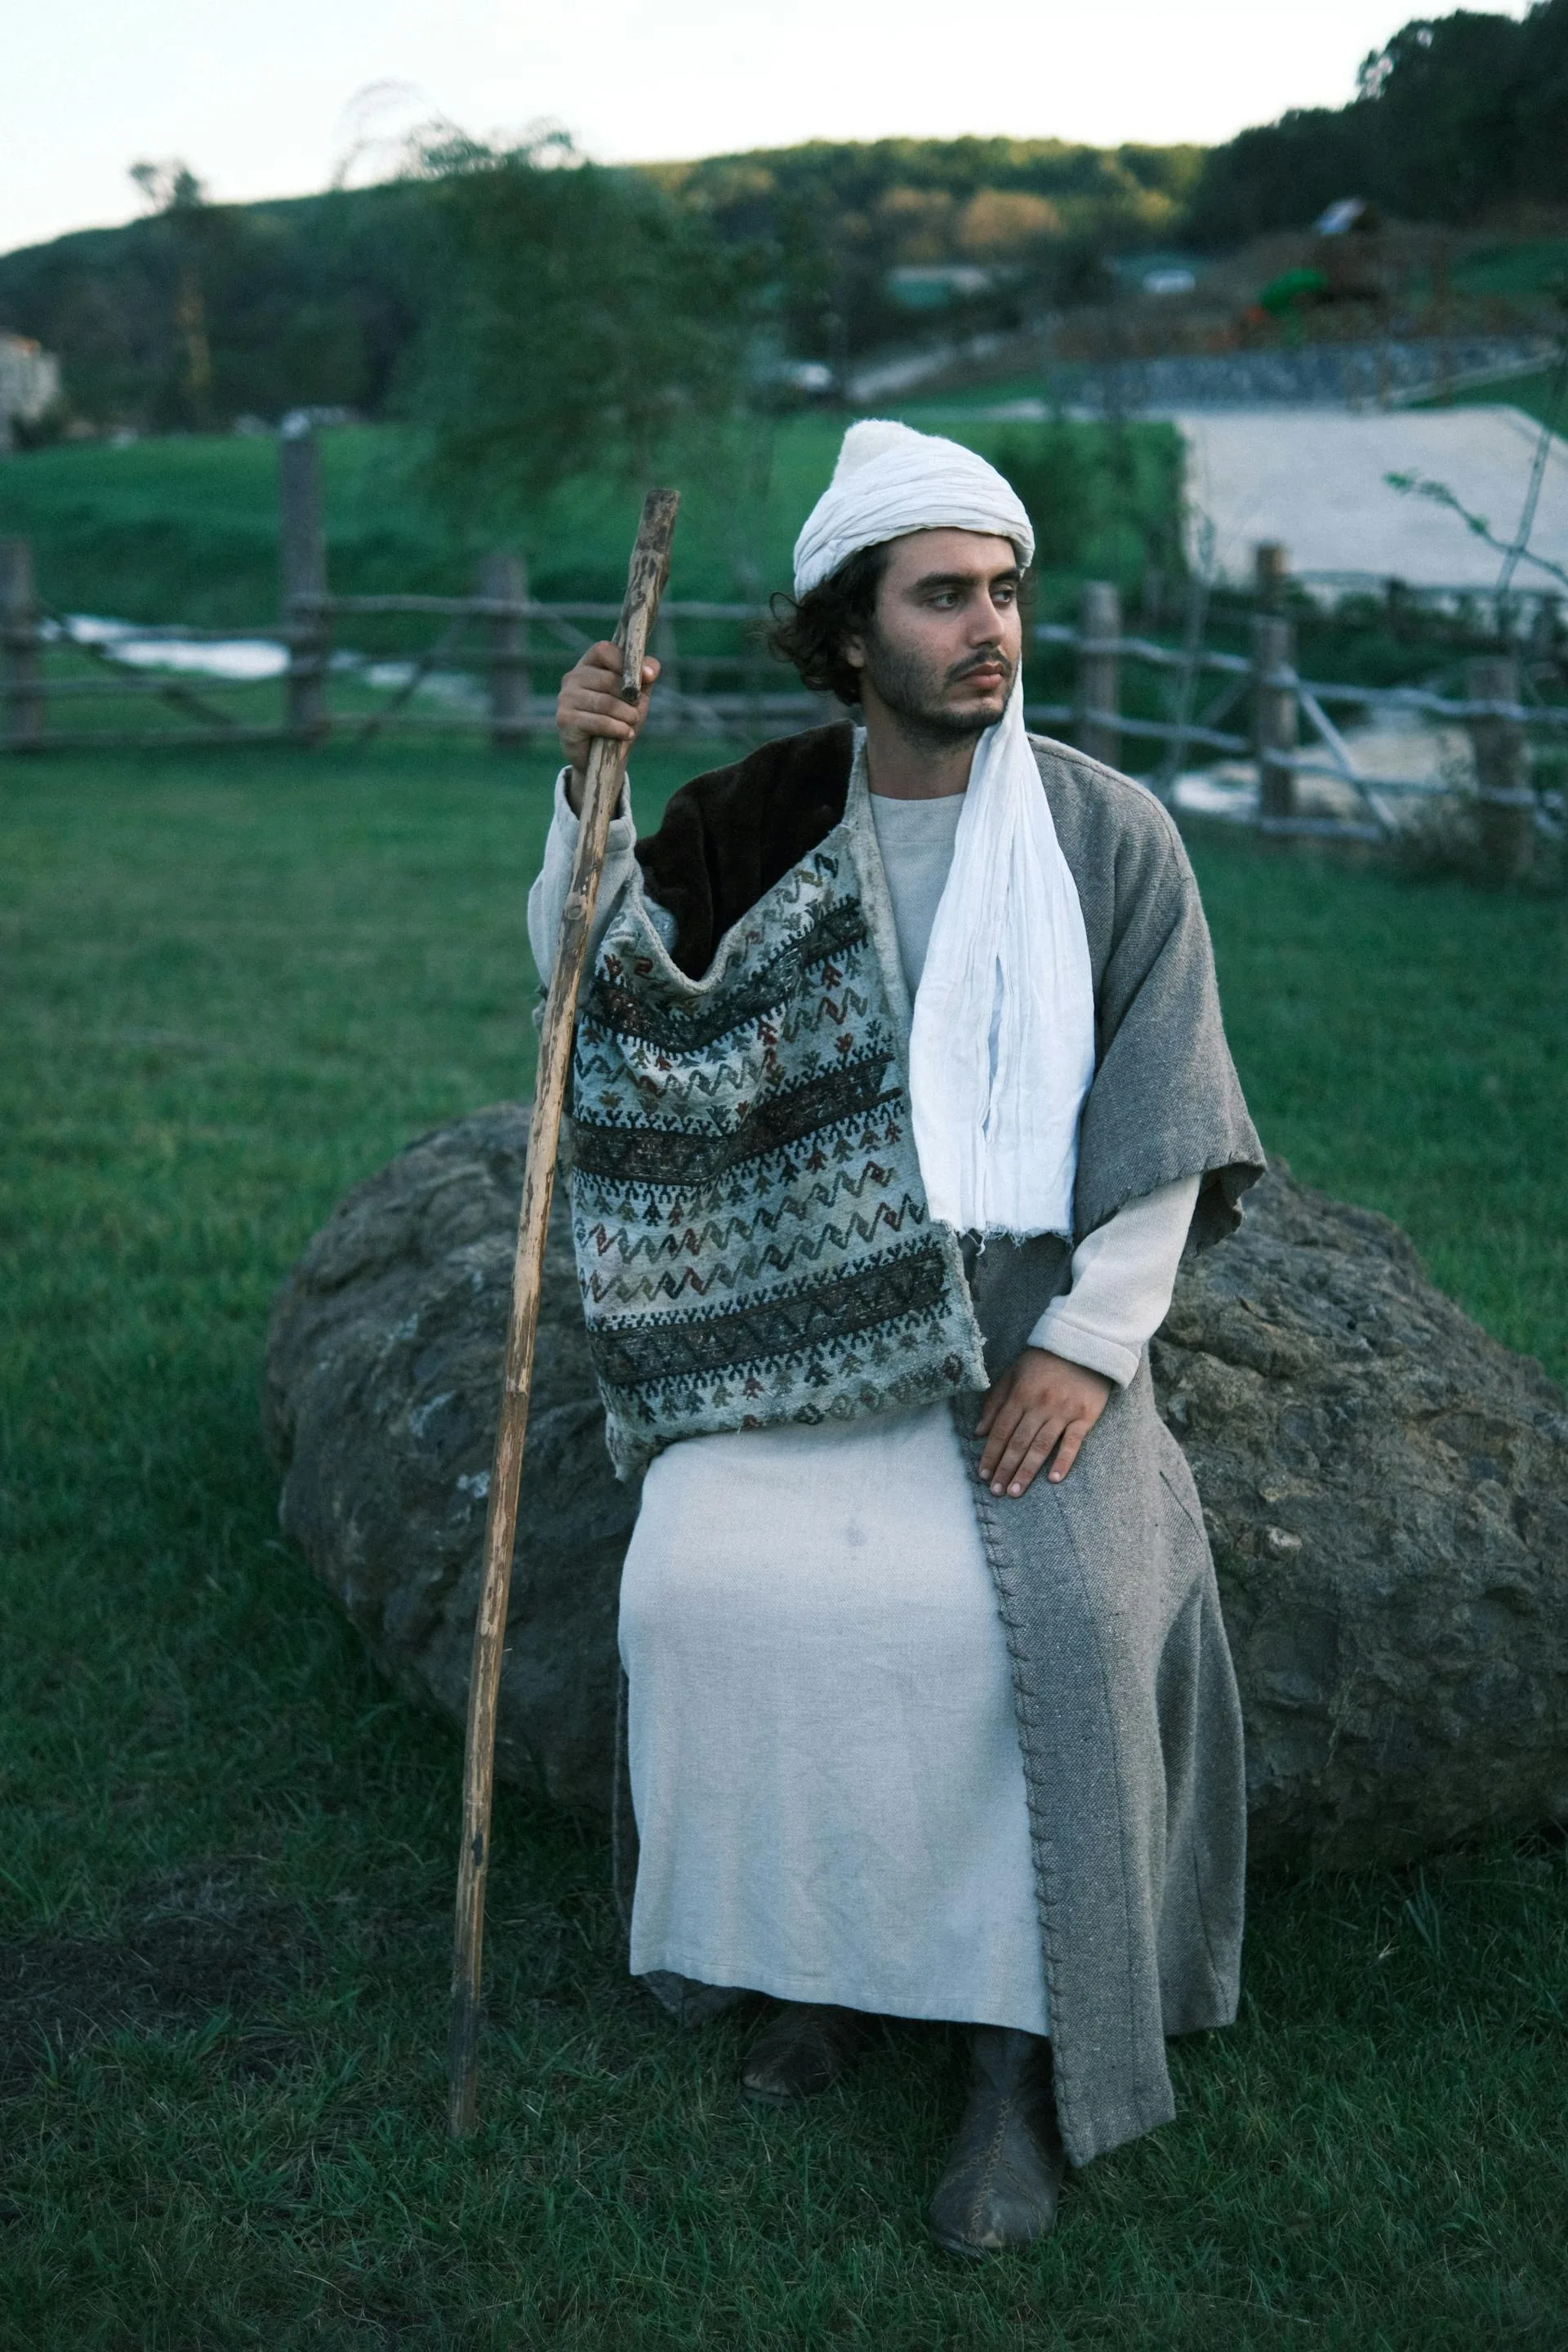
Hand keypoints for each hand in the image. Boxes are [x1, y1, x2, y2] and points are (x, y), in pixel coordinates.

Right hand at [557, 641, 659, 810]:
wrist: (601, 758)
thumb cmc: (619, 720)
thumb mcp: (637, 697)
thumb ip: (645, 679)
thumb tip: (649, 671)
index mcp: (589, 664)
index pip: (604, 650)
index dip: (625, 663)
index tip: (646, 679)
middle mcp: (572, 677)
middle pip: (608, 679)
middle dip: (629, 698)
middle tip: (637, 713)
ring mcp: (566, 698)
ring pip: (604, 702)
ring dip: (626, 715)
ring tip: (632, 725)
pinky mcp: (565, 719)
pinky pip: (597, 721)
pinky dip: (617, 729)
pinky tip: (625, 734)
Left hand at [976, 1347, 1111, 1497]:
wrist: (1085, 1346)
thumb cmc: (1044, 1361)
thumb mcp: (1013, 1373)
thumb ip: (995, 1402)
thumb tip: (979, 1432)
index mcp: (1020, 1394)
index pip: (1001, 1430)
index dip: (991, 1454)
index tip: (983, 1474)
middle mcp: (1040, 1404)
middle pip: (1018, 1442)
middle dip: (1005, 1469)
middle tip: (996, 1492)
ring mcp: (1063, 1411)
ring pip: (1041, 1446)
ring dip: (1026, 1471)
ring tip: (1015, 1491)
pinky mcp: (1085, 1416)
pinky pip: (1073, 1443)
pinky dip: (1063, 1461)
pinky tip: (1052, 1479)